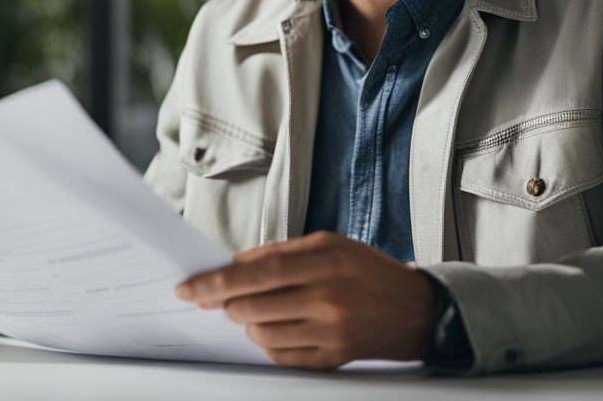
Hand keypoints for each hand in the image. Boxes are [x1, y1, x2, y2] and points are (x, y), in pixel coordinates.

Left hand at [175, 231, 434, 368]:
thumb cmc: (367, 270)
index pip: (256, 273)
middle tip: (224, 298)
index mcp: (325, 262)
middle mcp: (327, 299)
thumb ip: (278, 252)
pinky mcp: (331, 359)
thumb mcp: (328, 244)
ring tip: (259, 309)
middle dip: (226, 303)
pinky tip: (277, 326)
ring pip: (260, 334)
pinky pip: (279, 355)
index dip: (216, 282)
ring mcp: (330, 333)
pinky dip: (267, 341)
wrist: (414, 310)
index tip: (189, 288)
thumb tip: (231, 265)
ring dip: (247, 322)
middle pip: (252, 307)